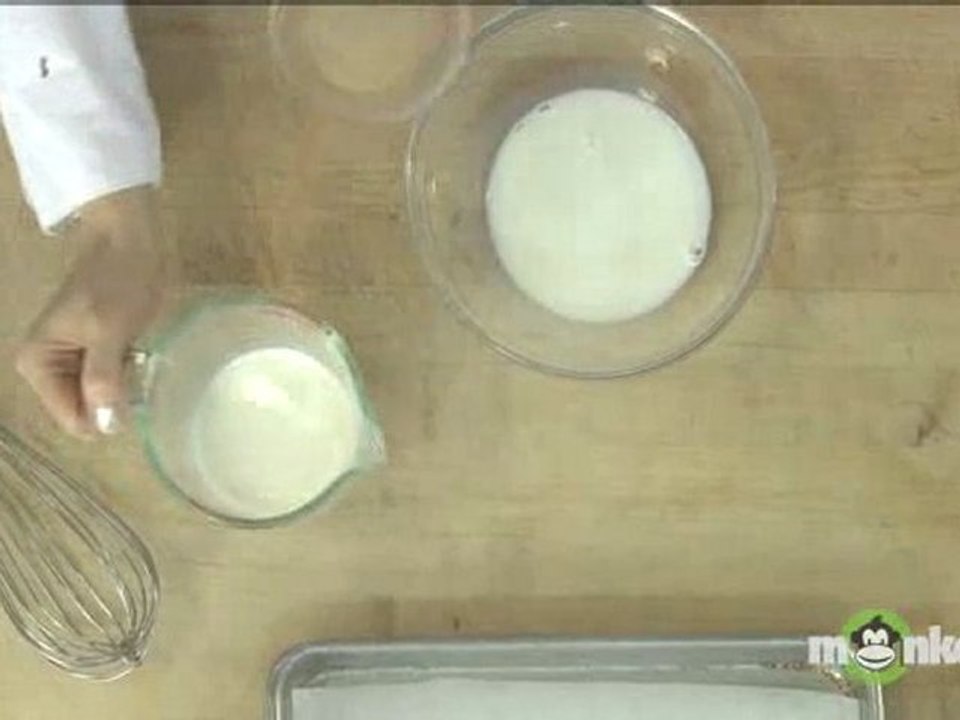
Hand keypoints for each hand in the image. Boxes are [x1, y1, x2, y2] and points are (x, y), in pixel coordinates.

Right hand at [16, 187, 165, 436]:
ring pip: (102, 398)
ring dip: (126, 385)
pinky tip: (139, 353)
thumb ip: (103, 379)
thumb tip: (103, 425)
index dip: (107, 413)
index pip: (72, 419)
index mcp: (37, 364)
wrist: (132, 241)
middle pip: (86, 411)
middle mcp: (46, 367)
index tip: (133, 386)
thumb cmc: (119, 281)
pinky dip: (129, 374)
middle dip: (116, 397)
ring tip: (138, 355)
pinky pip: (112, 381)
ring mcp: (70, 361)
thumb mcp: (110, 331)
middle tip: (136, 364)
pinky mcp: (92, 353)